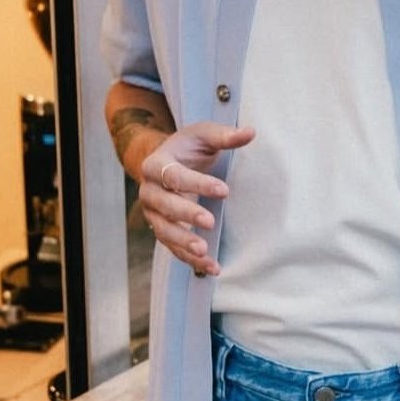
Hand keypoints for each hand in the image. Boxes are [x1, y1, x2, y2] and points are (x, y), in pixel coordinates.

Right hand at [139, 122, 254, 275]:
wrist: (171, 159)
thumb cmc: (189, 146)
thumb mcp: (205, 135)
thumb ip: (225, 136)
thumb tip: (250, 132)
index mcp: (155, 164)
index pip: (174, 176)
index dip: (198, 183)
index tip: (224, 190)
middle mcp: (149, 191)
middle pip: (165, 206)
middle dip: (187, 215)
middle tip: (210, 222)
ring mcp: (154, 213)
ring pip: (165, 231)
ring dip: (184, 243)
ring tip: (205, 251)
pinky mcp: (163, 229)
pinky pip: (173, 247)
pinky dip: (190, 259)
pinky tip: (210, 267)